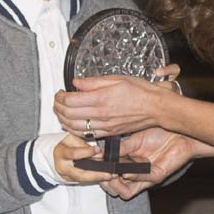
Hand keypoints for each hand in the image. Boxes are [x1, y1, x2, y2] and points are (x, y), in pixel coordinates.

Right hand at [53, 133, 116, 184]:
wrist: (54, 155)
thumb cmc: (64, 144)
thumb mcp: (71, 138)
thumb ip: (84, 144)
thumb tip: (98, 152)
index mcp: (61, 153)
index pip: (74, 154)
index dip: (86, 152)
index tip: (98, 149)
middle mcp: (63, 167)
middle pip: (80, 174)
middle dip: (96, 174)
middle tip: (109, 173)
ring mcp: (66, 176)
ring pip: (83, 179)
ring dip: (98, 178)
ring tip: (111, 176)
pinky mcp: (71, 180)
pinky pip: (84, 180)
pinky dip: (95, 179)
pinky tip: (105, 177)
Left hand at [54, 69, 181, 137]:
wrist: (155, 107)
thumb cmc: (140, 91)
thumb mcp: (116, 78)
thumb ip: (93, 82)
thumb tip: (76, 83)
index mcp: (101, 98)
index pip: (70, 100)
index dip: (60, 96)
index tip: (60, 92)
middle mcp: (101, 114)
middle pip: (69, 114)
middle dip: (58, 107)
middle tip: (57, 100)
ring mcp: (104, 125)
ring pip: (74, 127)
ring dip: (63, 119)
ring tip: (61, 111)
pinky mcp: (109, 133)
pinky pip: (86, 135)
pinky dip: (74, 130)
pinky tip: (72, 125)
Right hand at [99, 127, 194, 199]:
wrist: (180, 132)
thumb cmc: (160, 132)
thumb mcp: (134, 139)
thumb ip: (120, 148)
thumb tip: (102, 155)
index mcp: (126, 160)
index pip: (107, 172)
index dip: (99, 169)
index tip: (92, 163)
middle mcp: (133, 171)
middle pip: (112, 185)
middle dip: (103, 179)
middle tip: (101, 171)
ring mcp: (144, 176)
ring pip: (123, 191)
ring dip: (115, 183)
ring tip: (112, 173)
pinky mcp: (155, 177)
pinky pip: (139, 183)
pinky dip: (131, 177)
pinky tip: (126, 170)